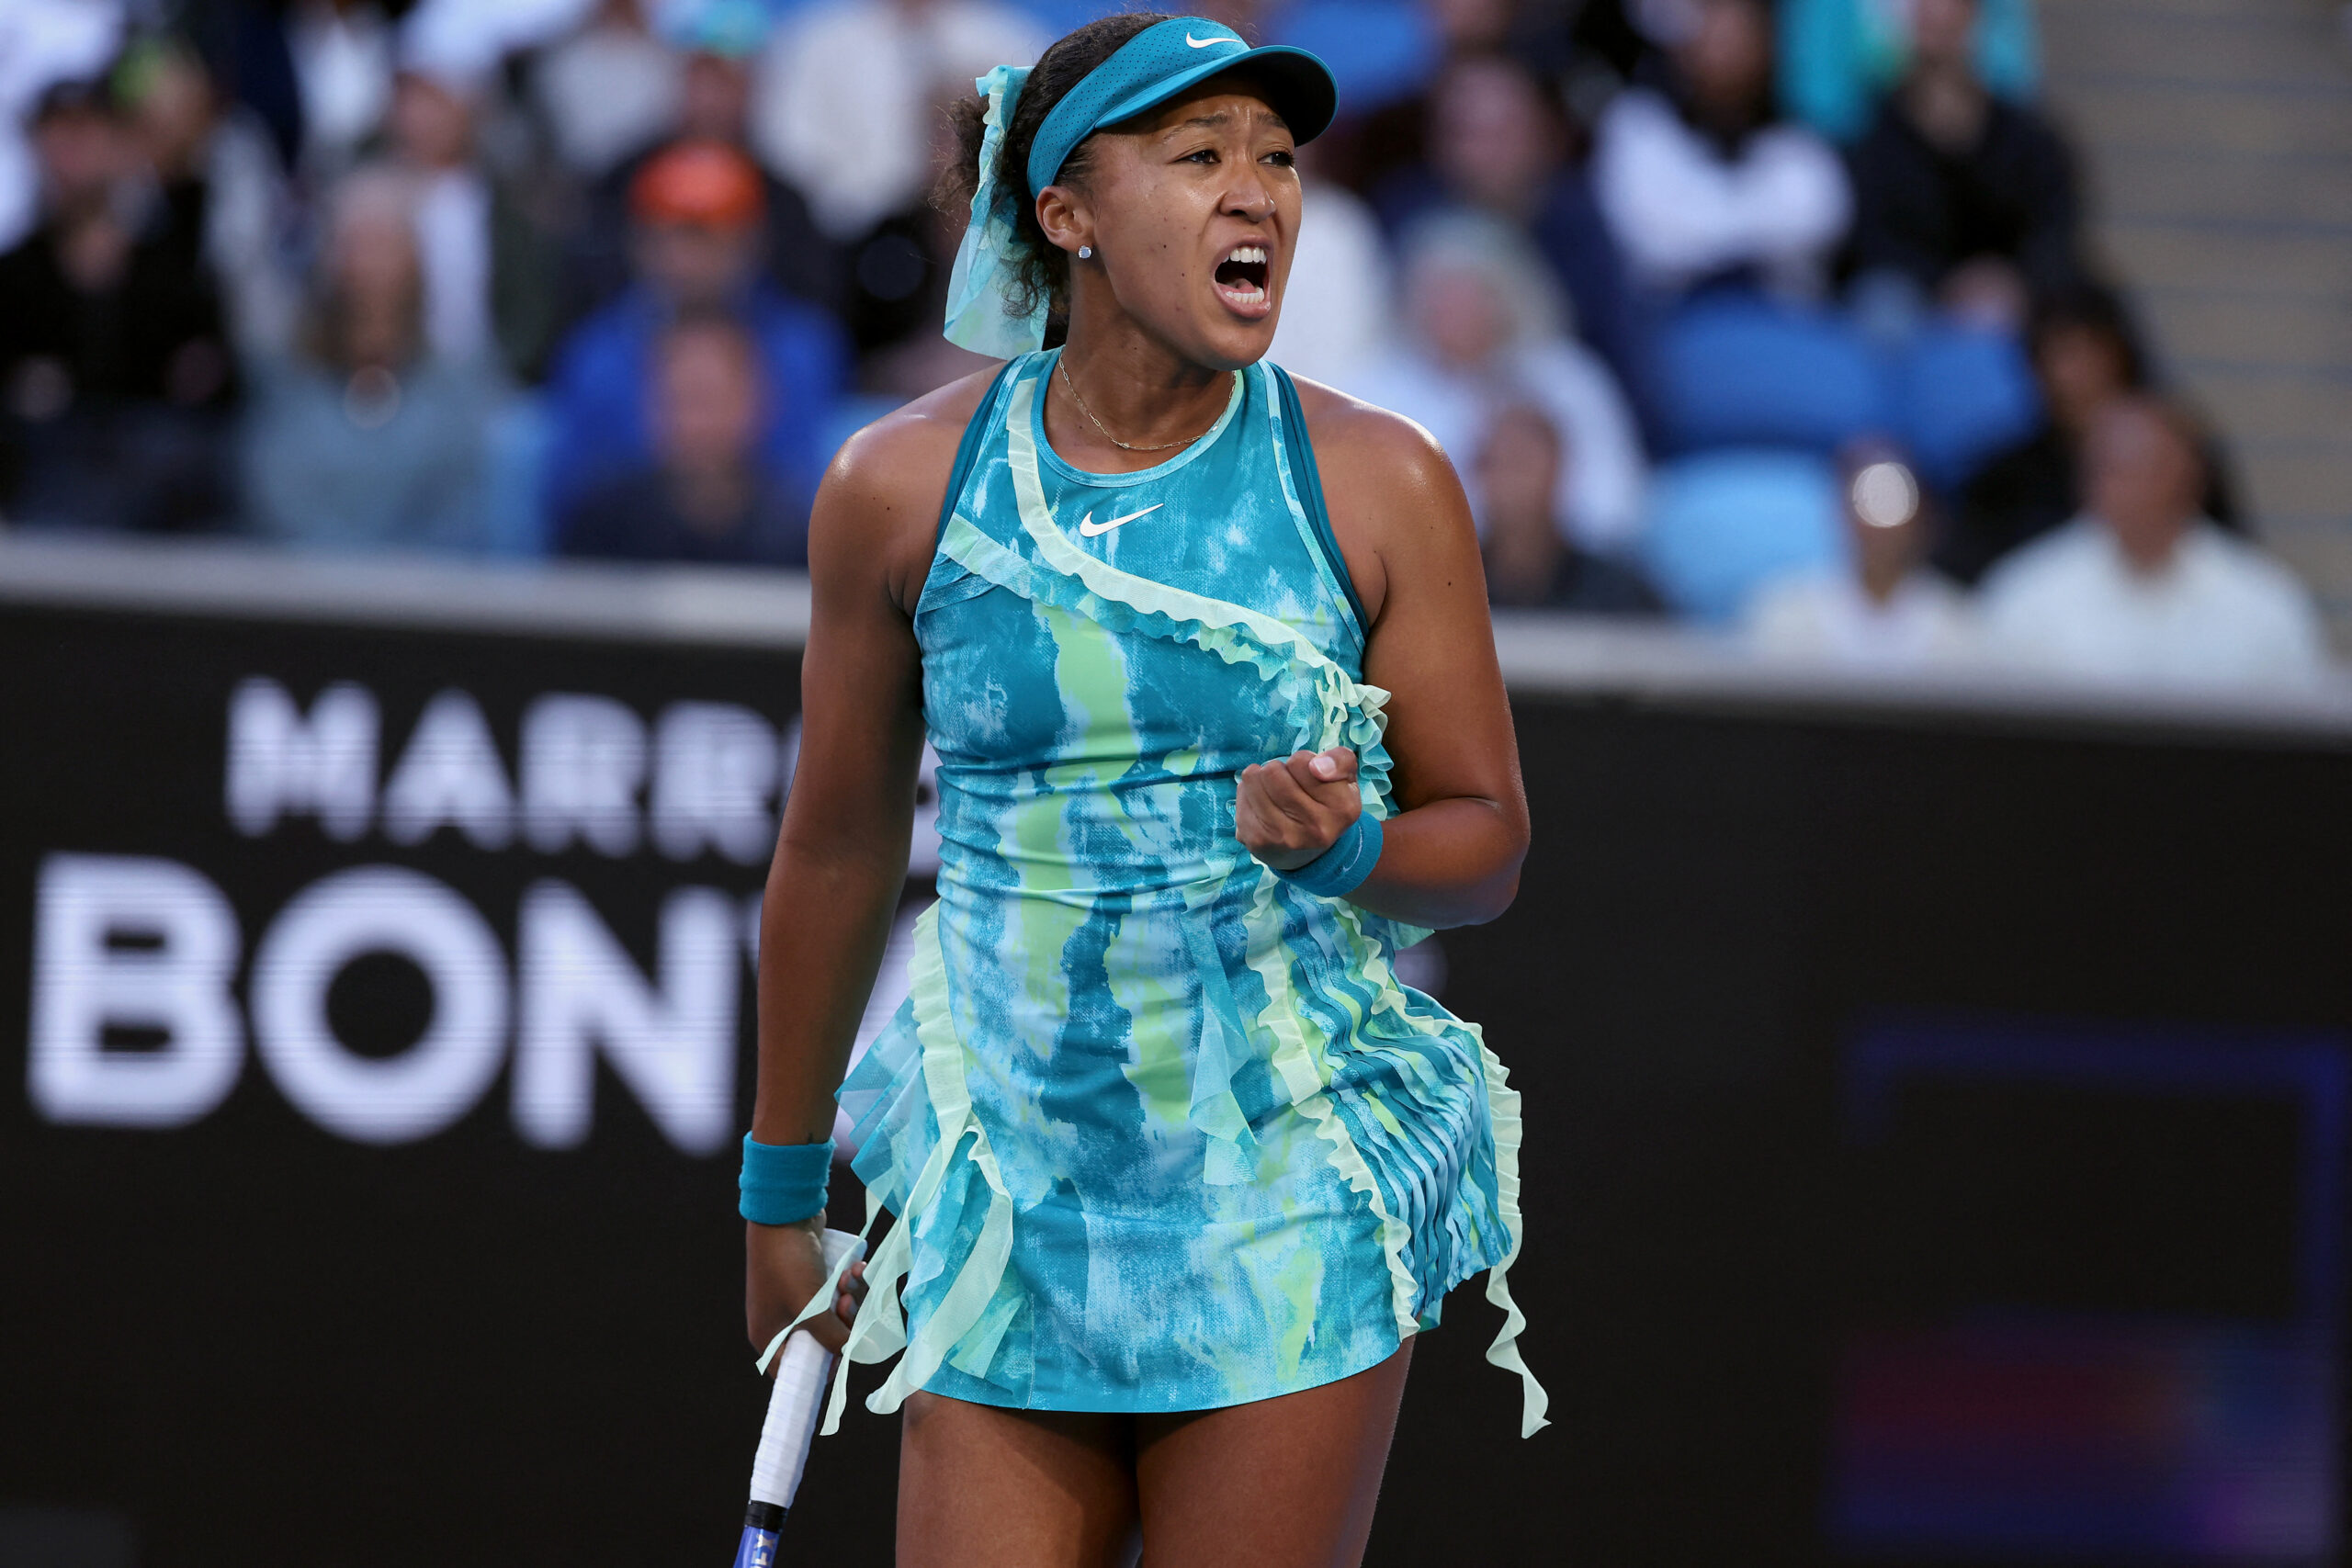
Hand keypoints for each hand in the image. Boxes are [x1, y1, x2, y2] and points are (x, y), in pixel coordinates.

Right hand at [747, 1214, 867, 1359]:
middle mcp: (782, 1322)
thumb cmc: (789, 1263)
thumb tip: (854, 1351)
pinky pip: (838, 1294)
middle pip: (824, 1342)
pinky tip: (856, 1267)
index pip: (795, 1370)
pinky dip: (851, 1284)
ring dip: (853, 1299)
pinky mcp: (813, 1281)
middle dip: (844, 1324)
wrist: (786, 1210)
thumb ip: (833, 1337)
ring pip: (837, 1316)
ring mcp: (798, 1300)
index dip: (821, 1369)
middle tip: (847, 1302)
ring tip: (851, 1277)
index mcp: (769, 1337)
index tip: (842, 1356)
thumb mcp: (810, 1306)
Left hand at [1235, 747, 1359, 871]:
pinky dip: (1248, 793)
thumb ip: (1341, 761)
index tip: (1308, 776)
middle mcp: (1315, 827)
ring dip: (1261, 778)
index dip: (1302, 762)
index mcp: (1341, 809)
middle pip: (1272, 771)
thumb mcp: (1346, 780)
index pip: (1301, 762)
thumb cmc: (1326, 806)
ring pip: (1253, 779)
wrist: (1308, 854)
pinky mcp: (1256, 840)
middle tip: (1287, 783)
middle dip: (1277, 769)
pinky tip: (1262, 805)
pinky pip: (1241, 794)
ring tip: (1273, 791)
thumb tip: (1316, 765)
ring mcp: (1283, 837)